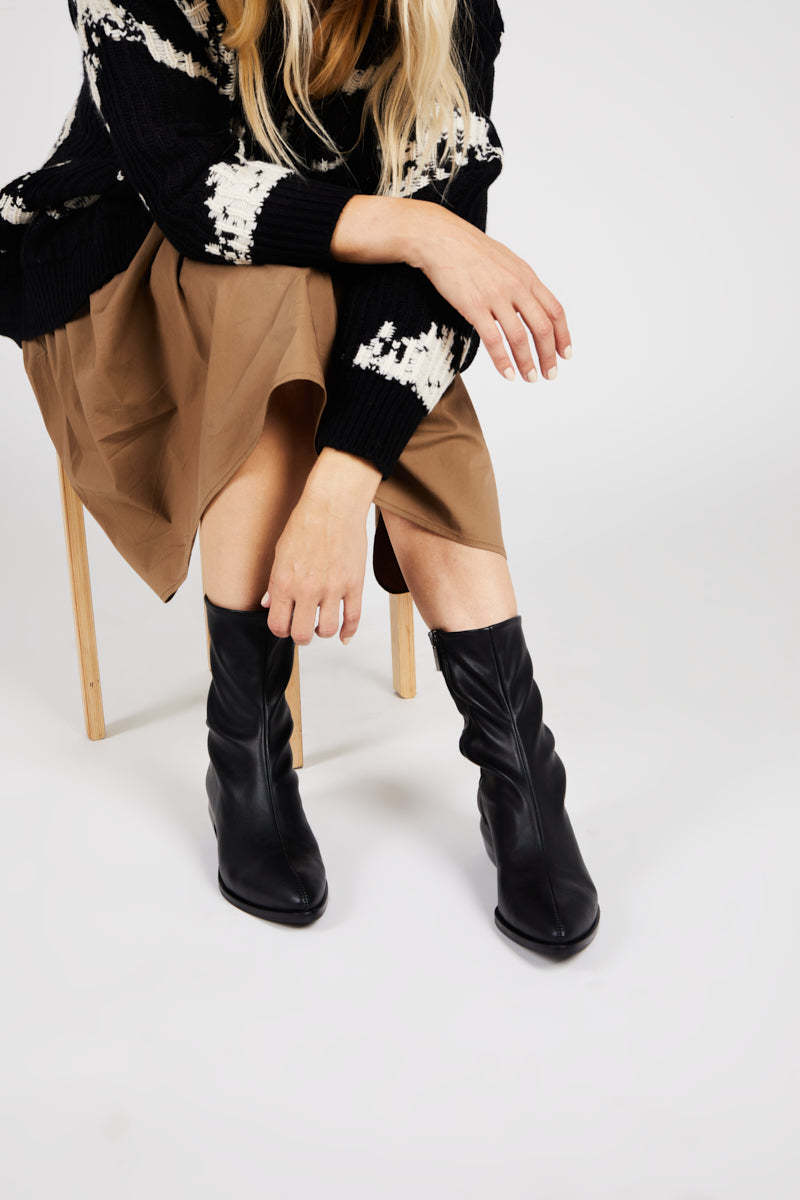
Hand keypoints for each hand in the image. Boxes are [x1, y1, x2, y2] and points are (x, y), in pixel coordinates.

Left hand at [260, 447, 380, 645]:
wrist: (333, 505)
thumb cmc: (305, 523)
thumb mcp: (280, 552)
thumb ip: (274, 583)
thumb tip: (267, 604)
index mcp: (283, 582)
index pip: (277, 625)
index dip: (280, 630)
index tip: (285, 625)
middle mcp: (306, 589)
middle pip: (301, 634)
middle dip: (300, 636)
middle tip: (303, 629)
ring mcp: (332, 588)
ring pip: (326, 630)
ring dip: (322, 632)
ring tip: (321, 624)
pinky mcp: (354, 584)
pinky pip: (352, 618)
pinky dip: (348, 632)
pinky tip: (344, 636)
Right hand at [402, 201, 572, 383]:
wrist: (440, 238)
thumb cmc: (469, 250)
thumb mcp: (505, 261)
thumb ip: (520, 283)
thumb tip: (529, 303)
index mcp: (527, 276)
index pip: (554, 310)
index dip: (563, 335)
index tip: (565, 354)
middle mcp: (516, 287)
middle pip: (542, 327)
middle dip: (549, 355)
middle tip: (549, 374)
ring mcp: (496, 297)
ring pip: (520, 337)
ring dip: (527, 362)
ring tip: (530, 378)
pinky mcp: (474, 306)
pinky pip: (494, 340)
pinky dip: (503, 361)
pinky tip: (507, 374)